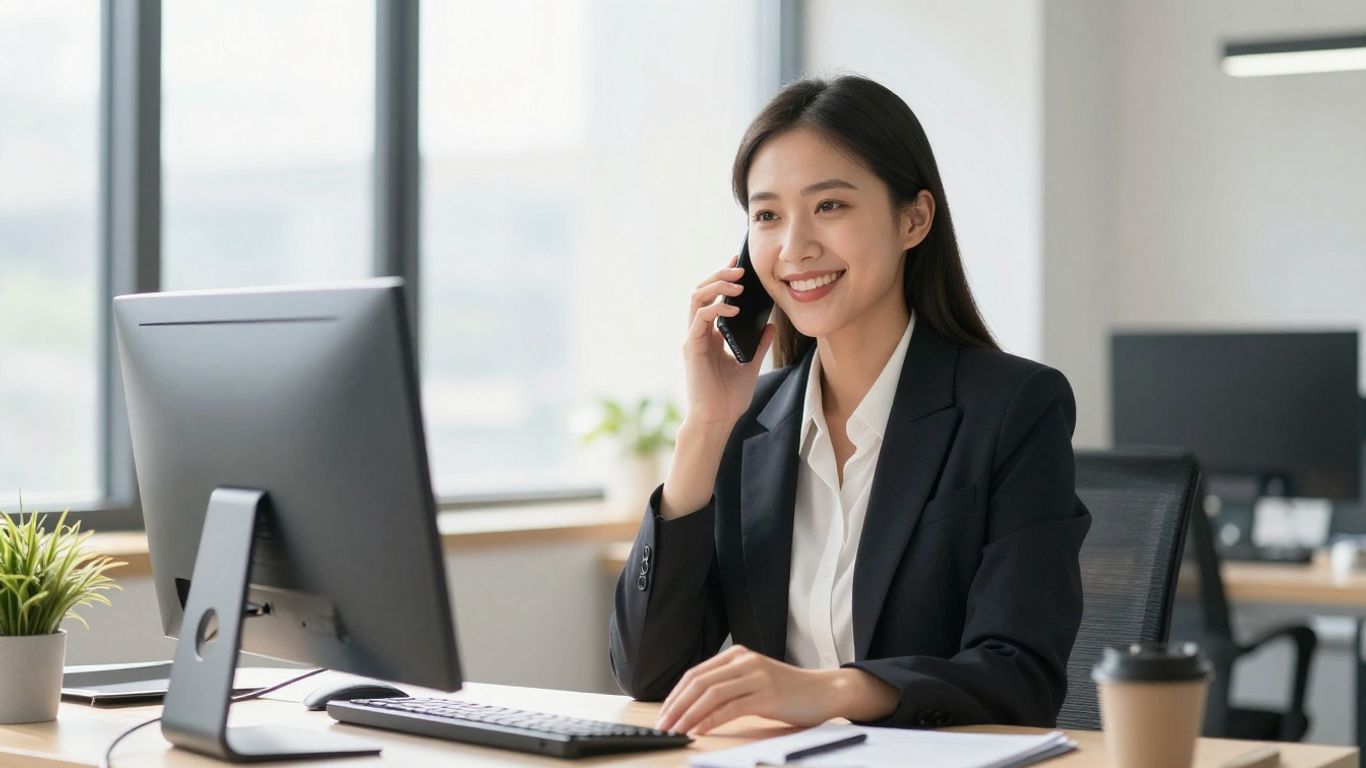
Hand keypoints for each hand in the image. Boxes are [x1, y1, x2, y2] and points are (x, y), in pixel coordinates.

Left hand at [653, 645, 896, 735]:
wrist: (824, 691)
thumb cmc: (787, 692)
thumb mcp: (753, 682)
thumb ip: (728, 686)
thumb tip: (693, 706)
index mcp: (736, 655)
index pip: (695, 674)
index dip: (676, 695)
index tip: (663, 714)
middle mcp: (744, 660)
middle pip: (699, 682)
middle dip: (677, 706)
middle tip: (663, 725)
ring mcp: (756, 676)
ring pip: (712, 694)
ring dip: (689, 715)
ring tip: (676, 730)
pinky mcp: (768, 693)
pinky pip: (731, 707)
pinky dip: (711, 720)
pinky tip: (700, 730)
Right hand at [681, 256, 775, 427]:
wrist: (718, 420)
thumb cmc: (729, 397)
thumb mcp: (750, 364)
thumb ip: (759, 344)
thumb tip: (770, 325)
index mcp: (709, 336)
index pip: (711, 298)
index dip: (723, 278)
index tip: (739, 265)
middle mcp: (698, 334)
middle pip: (701, 291)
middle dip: (720, 275)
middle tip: (740, 269)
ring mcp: (693, 339)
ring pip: (696, 298)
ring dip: (717, 286)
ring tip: (738, 284)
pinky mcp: (691, 347)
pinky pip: (700, 318)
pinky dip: (717, 308)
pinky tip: (734, 309)